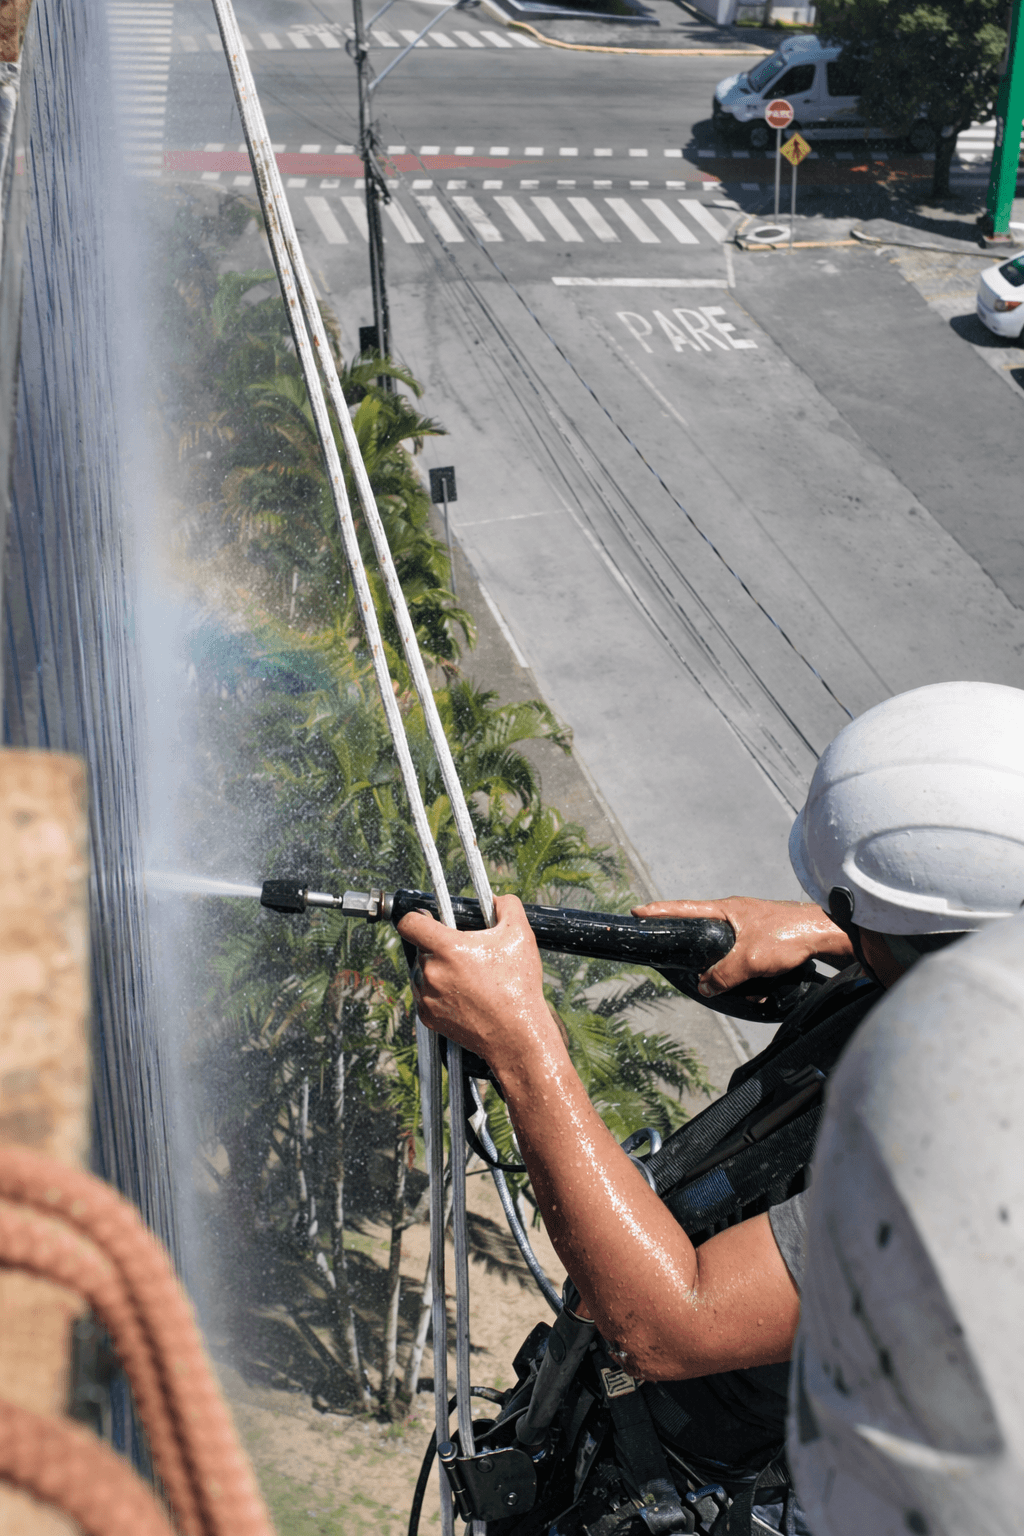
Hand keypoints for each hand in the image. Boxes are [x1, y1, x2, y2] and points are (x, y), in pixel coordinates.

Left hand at [397, 894, 560, 1078]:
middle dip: (440, 947)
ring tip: (467, 978)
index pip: (409, 923)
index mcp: (447, 949)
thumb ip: (507, 906)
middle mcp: (431, 972)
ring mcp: (427, 997)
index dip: (415, 917)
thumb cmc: (518, 987)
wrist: (516, 1035)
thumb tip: (496, 900)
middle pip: (421, 948)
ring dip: (437, 971)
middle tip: (465, 954)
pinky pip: (425, 996)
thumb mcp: (520, 935)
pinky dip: (438, 994)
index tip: (425, 919)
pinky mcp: (427, 1017)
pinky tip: (463, 996)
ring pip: (422, 973)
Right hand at [631, 896, 852, 996]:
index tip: (638, 912)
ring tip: (746, 985)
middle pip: (706, 935)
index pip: (685, 909)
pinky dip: (752, 978)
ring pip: (729, 954)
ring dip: (735, 975)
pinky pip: (748, 963)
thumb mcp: (750, 959)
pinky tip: (763, 987)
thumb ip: (723, 974)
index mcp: (727, 910)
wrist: (829, 937)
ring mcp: (753, 928)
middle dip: (703, 955)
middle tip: (696, 967)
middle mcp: (737, 916)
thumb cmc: (791, 936)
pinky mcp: (768, 942)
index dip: (660, 912)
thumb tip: (705, 985)